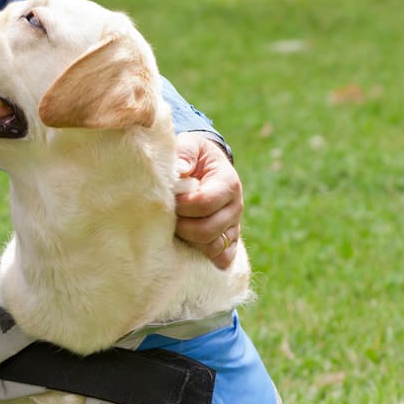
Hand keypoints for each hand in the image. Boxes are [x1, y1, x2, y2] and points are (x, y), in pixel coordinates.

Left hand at [173, 132, 243, 268]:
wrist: (205, 166)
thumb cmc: (193, 155)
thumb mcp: (190, 145)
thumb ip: (185, 153)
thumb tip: (181, 169)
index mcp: (227, 183)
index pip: (204, 203)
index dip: (182, 206)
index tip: (169, 201)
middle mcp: (235, 206)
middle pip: (208, 230)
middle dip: (183, 227)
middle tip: (168, 218)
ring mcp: (234, 224)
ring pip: (214, 246)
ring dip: (191, 242)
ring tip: (176, 229)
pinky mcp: (230, 237)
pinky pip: (225, 256)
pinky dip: (211, 258)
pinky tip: (195, 252)